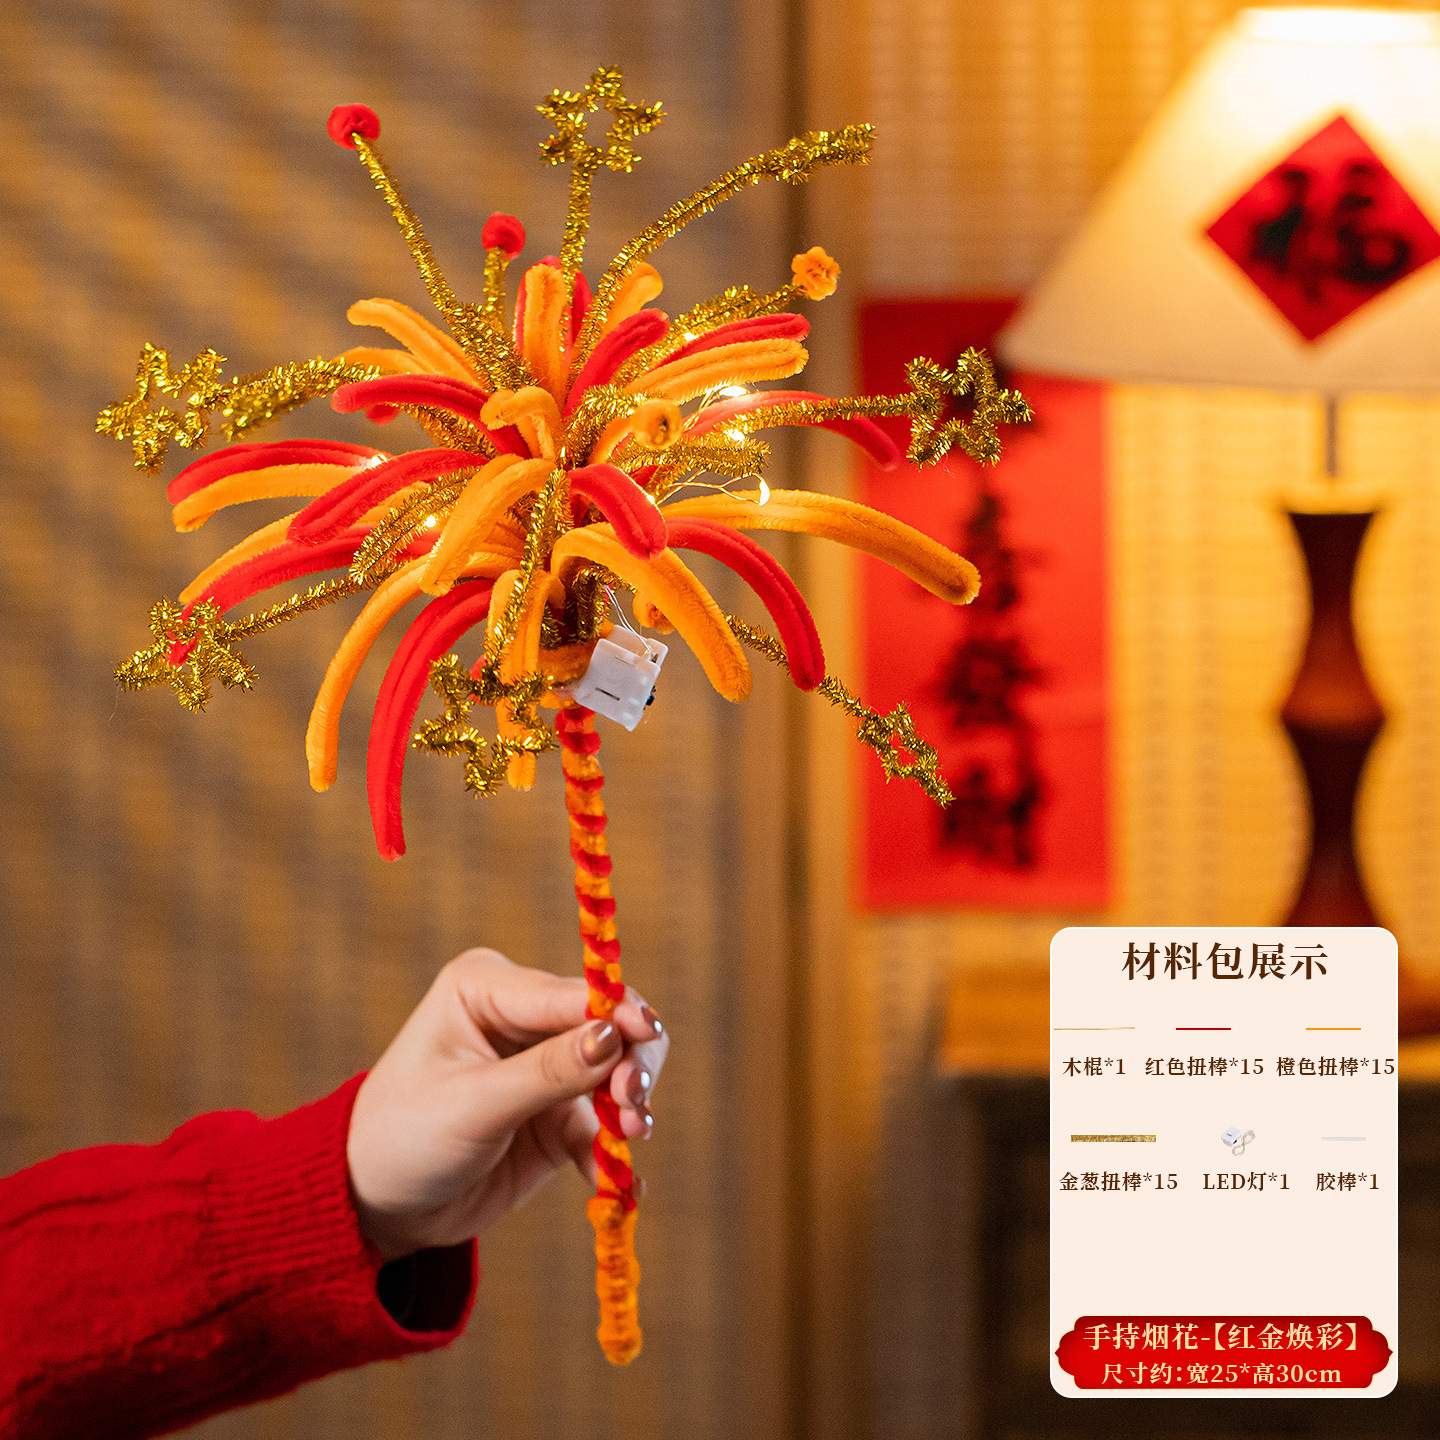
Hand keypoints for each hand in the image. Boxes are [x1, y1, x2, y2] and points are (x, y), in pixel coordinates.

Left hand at [346, 947, 667, 1259]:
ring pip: (615, 1070)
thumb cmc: (402, 1138)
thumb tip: (614, 1036)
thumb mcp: (472, 1105)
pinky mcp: (557, 1114)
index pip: (568, 993)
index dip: (615, 1011)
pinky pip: (602, 1124)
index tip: (649, 1033)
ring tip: (632, 1135)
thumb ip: (548, 1072)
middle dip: (629, 1061)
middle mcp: (522, 1016)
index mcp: (487, 988)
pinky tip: (623, 1181)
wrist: (376, 1206)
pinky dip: (614, 1149)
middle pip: (606, 1024)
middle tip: (634, 1102)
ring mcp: (544, 1064)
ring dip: (629, 1102)